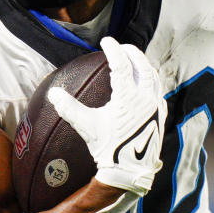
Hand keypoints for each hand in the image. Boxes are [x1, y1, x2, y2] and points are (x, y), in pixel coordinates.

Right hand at [48, 37, 165, 195]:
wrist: (129, 171)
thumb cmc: (108, 148)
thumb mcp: (87, 126)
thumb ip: (69, 108)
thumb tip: (53, 93)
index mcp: (128, 97)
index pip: (121, 65)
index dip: (114, 50)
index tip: (106, 40)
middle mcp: (146, 99)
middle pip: (143, 66)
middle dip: (133, 53)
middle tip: (122, 47)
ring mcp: (155, 107)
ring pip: (153, 78)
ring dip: (143, 65)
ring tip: (134, 60)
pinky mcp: (160, 116)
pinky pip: (157, 91)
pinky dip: (150, 81)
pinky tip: (143, 84)